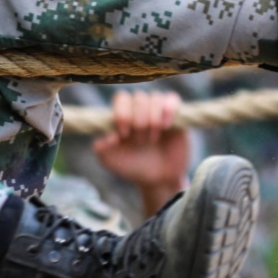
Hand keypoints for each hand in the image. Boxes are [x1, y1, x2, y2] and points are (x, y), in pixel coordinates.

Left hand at [92, 90, 192, 213]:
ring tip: (152, 139)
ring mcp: (158, 111)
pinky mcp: (177, 115)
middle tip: (140, 141)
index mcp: (123, 115)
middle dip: (138, 120)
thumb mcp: (110, 161)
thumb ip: (101, 148)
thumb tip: (108, 136)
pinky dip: (168, 110)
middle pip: (138, 98)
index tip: (124, 134)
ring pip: (155, 98)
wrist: (157, 180)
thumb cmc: (132, 167)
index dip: (122, 113)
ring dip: (153, 119)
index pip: (121, 98)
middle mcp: (140, 110)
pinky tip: (166, 126)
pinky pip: (173, 99)